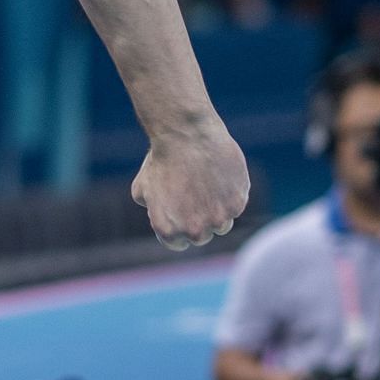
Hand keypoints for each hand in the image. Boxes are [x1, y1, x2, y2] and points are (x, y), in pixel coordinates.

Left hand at [130, 114, 248, 249]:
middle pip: (201, 236)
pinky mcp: (237, 204)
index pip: (178, 243)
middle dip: (197, 219)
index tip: (178, 210)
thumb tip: (161, 215)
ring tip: (205, 184)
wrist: (185, 136)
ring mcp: (218, 219)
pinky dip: (230, 194)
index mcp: (169, 231)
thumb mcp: (141, 188)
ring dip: (215, 210)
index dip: (177, 225)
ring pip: (221, 224)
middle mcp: (194, 231)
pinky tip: (218, 176)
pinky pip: (235, 206)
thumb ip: (152, 209)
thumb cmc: (161, 160)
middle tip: (192, 195)